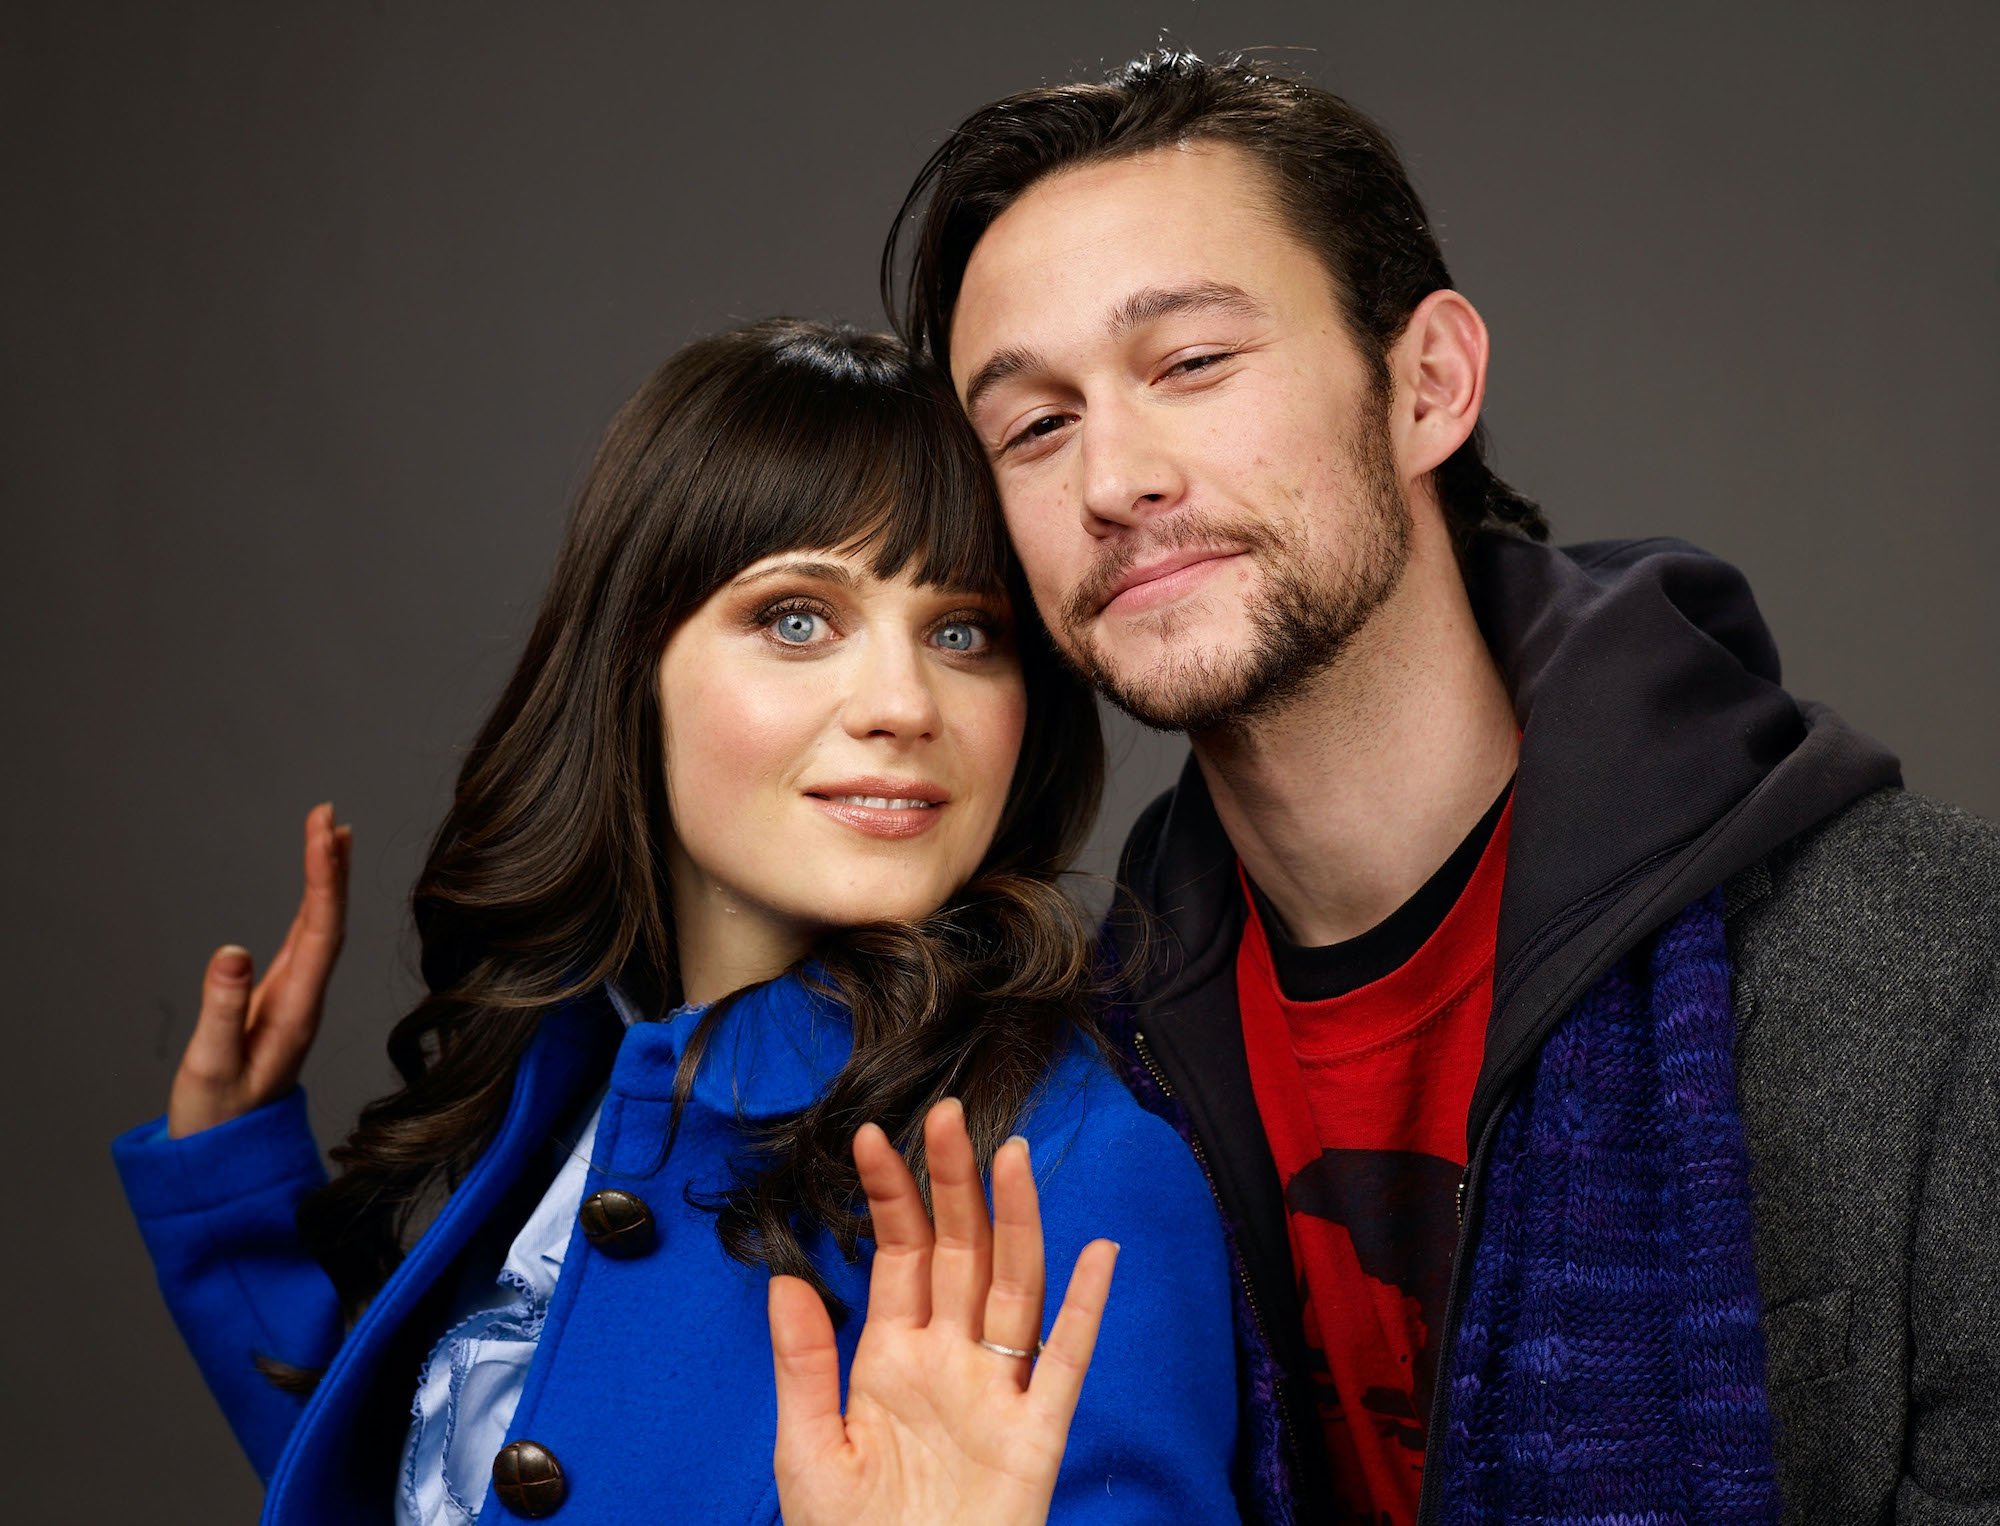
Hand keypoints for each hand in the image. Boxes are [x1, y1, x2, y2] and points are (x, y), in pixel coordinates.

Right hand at [167, 802, 350, 1136]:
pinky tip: (316, 889)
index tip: (325, 831)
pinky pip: (305, 944)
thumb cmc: (218, 1118)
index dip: (324, 878)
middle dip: (330, 866)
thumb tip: (233, 952)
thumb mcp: (212, 1066)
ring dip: (326, 881)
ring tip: (330, 834)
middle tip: (328, 814)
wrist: (229, 1157)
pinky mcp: (282, 1003)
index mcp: (297, 1009)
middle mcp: (306, 999)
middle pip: (328, 921)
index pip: (320, 930)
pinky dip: (312, 907)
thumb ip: (223, 1011)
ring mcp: (297, 1000)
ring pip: (320, 929)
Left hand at [768, 1097, 1118, 1525]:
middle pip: (961, 1253)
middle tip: (950, 1115)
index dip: (889, 1197)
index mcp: (892, 1357)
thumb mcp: (807, 1449)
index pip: (898, 1255)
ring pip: (1014, 1288)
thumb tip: (789, 1279)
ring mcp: (996, 1393)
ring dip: (1017, 1223)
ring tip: (1012, 1158)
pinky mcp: (1034, 1437)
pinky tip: (1098, 1254)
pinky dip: (1086, 1309)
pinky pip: (1066, 1363)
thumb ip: (804, 1363)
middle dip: (954, 1184)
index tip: (870, 1138)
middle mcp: (949, 1360)